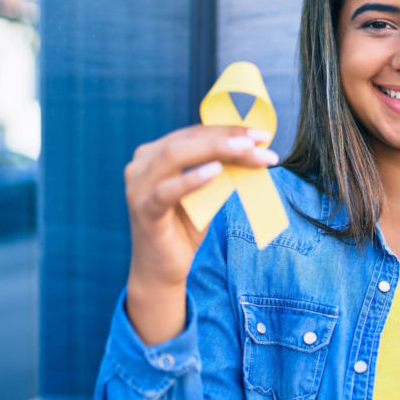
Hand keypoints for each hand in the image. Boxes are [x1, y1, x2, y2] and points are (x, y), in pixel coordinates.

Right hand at [122, 125, 276, 343]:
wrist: (164, 270)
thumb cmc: (186, 227)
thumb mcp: (208, 192)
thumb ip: (221, 169)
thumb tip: (253, 148)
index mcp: (155, 154)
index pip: (195, 133)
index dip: (228, 130)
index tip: (261, 134)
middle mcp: (141, 164)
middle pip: (188, 140)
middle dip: (227, 137)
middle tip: (261, 140)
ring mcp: (138, 186)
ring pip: (175, 156)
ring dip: (216, 150)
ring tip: (247, 150)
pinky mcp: (143, 210)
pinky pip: (166, 191)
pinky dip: (192, 179)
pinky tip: (216, 171)